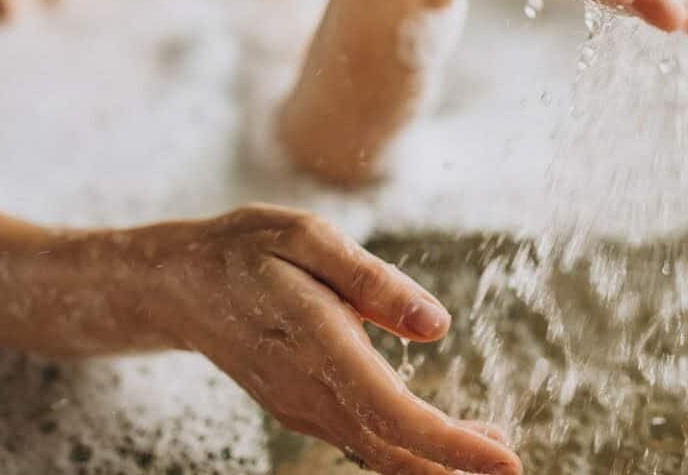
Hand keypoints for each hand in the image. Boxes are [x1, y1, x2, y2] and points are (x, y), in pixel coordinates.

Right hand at [150, 204, 520, 474]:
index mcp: (317, 341)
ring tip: (488, 446)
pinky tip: (436, 435)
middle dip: (453, 464)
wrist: (178, 284)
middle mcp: (309, 389)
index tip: (504, 459)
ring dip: (432, 460)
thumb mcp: (306, 236)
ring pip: (376, 452)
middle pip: (391, 449)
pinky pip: (359, 440)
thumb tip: (437, 325)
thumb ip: (372, 280)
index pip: (393, 412)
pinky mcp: (302, 407)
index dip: (450, 444)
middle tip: (509, 459)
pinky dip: (403, 448)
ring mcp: (302, 406)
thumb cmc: (245, 249)